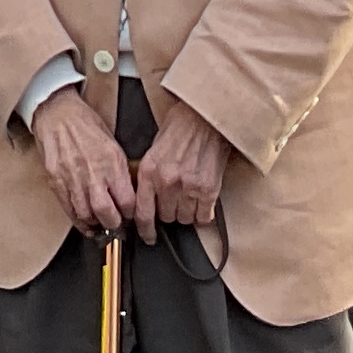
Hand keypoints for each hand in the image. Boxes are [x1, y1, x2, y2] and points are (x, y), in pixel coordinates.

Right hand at [30, 84, 138, 236]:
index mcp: (111, 160)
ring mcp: (72, 177)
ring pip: (85, 214)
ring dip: (95, 224)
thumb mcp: (112, 142)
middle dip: (113, 224)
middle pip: (106, 212)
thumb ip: (119, 169)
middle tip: (116, 224)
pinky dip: (77, 219)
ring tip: (100, 223)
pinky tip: (84, 221)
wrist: (57, 111)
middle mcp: (92, 171)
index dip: (131, 213)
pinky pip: (68, 208)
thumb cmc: (85, 123)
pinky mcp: (55, 180)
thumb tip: (127, 193)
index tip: (131, 215)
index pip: (127, 200)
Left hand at [131, 92, 229, 240]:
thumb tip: (148, 198)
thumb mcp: (155, 148)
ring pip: (185, 219)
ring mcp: (189, 187)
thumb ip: (150, 174)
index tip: (148, 236)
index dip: (145, 229)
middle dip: (170, 212)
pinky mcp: (209, 189)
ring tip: (190, 196)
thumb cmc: (181, 126)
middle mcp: (167, 182)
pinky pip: (204, 216)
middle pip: (166, 217)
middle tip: (175, 200)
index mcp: (150, 171)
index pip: (142, 213)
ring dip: (187, 212)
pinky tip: (203, 200)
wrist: (206, 116)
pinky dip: (204, 212)